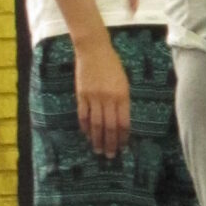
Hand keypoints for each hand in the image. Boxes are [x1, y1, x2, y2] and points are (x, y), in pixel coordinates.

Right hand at [73, 32, 130, 157]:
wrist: (94, 50)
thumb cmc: (112, 65)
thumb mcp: (124, 82)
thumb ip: (123, 100)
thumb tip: (120, 121)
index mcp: (122, 95)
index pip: (123, 122)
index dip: (122, 137)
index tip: (122, 147)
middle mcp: (108, 98)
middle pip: (110, 127)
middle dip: (110, 143)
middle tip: (109, 155)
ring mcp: (93, 97)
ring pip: (96, 124)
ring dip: (97, 139)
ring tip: (97, 150)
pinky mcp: (81, 95)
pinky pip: (83, 115)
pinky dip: (85, 127)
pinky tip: (87, 135)